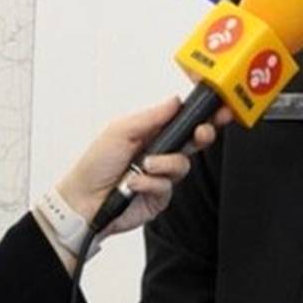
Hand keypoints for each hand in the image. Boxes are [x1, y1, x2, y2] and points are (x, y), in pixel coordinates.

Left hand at [56, 96, 232, 236]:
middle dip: (202, 135)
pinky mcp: (160, 196)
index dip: (203, 116)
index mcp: (152, 133)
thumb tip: (175, 101)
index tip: (218, 110)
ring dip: (164, 164)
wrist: (83, 202)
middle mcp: (161, 153)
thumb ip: (152, 117)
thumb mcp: (121, 131)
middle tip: (200, 133)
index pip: (184, 121)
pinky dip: (150, 184)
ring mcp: (162, 175)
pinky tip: (134, 184)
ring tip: (144, 166)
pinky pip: (168, 187)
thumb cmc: (95, 165)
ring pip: (182, 165)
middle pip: (194, 141)